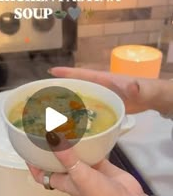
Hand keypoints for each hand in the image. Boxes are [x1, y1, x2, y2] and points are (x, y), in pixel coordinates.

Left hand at [28, 135, 148, 195]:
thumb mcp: (80, 176)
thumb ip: (66, 156)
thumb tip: (51, 137)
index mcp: (63, 182)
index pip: (41, 173)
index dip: (33, 163)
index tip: (26, 148)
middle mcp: (73, 175)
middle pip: (57, 161)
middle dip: (51, 148)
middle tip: (45, 130)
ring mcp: (88, 170)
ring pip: (75, 154)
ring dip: (70, 143)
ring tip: (63, 126)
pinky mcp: (102, 165)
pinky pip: (93, 151)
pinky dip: (89, 142)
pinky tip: (87, 130)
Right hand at [48, 67, 167, 113]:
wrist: (154, 98)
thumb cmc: (147, 90)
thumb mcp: (142, 89)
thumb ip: (137, 88)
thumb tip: (132, 86)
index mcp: (104, 80)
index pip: (83, 74)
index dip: (67, 73)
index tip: (50, 71)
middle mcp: (99, 87)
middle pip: (77, 86)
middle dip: (60, 88)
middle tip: (42, 95)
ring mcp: (101, 97)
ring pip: (80, 98)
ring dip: (67, 102)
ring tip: (50, 111)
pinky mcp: (104, 106)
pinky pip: (88, 109)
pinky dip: (78, 113)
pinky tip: (70, 124)